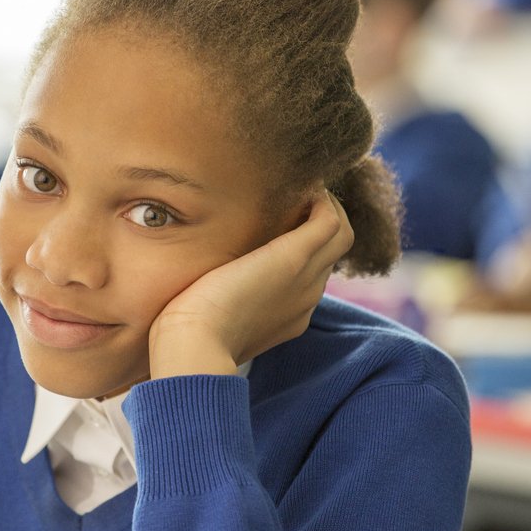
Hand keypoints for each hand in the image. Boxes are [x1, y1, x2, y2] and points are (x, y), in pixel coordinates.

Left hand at [147, 192, 353, 377]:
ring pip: (341, 235)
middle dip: (320, 219)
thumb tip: (200, 290)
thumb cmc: (190, 333)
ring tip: (299, 185)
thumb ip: (220, 299)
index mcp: (290, 314)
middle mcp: (307, 297)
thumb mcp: (212, 315)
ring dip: (326, 206)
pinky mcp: (294, 257)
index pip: (312, 272)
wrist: (196, 344)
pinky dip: (321, 200)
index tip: (280, 220)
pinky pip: (330, 222)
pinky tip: (299, 186)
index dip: (303, 243)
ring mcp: (306, 278)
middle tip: (294, 193)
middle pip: (333, 251)